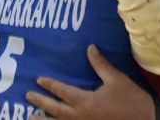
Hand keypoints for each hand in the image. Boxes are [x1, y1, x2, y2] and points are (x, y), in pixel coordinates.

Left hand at [29, 44, 153, 118]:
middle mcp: (80, 118)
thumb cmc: (131, 100)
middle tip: (28, 97)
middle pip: (55, 110)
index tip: (38, 80)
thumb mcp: (116, 79)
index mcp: (85, 102)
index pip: (62, 92)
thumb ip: (100, 64)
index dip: (49, 85)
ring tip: (30, 117)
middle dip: (41, 103)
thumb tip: (90, 47)